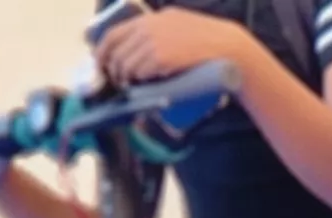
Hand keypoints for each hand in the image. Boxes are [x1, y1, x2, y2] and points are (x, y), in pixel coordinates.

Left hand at [98, 10, 266, 86]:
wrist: (231, 51)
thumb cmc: (211, 44)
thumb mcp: (182, 27)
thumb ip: (161, 32)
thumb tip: (141, 48)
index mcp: (155, 18)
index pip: (115, 32)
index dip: (102, 50)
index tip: (100, 63)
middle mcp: (151, 26)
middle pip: (116, 49)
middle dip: (112, 67)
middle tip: (117, 79)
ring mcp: (155, 41)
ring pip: (125, 63)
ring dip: (125, 77)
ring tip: (132, 84)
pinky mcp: (161, 57)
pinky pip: (138, 71)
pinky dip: (137, 79)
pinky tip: (143, 83)